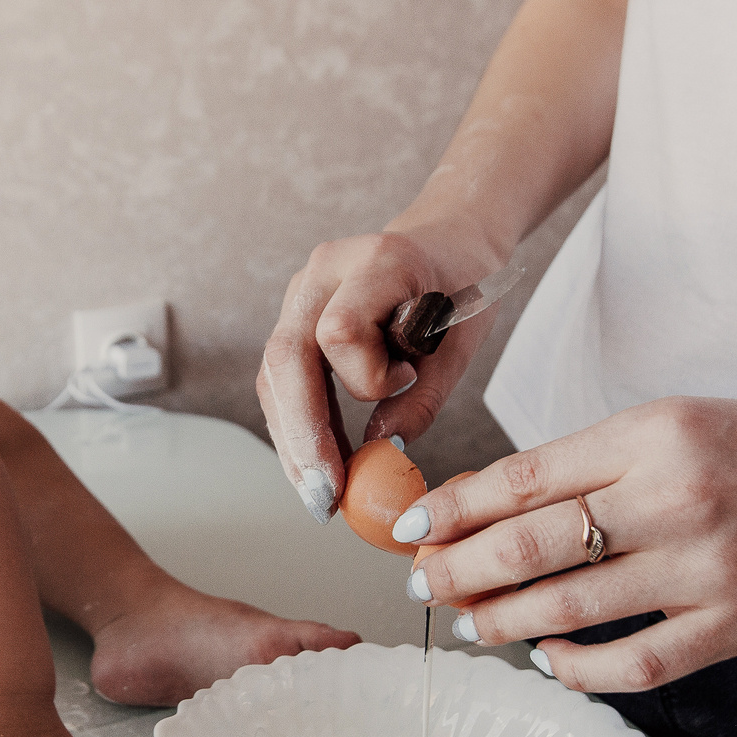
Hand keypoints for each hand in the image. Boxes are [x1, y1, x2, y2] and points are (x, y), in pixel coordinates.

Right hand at [256, 231, 504, 521]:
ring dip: (294, 440)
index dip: (366, 377)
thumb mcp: (461, 340)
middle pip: (285, 357)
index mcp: (376, 262)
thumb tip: (383, 449)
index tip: (404, 386)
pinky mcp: (294, 317)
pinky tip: (317, 465)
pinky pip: (282, 379)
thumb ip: (422, 395)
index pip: (339, 331)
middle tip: (325, 498)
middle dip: (303, 435)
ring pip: (274, 375)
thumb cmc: (463, 284)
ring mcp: (300, 293)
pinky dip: (299, 426)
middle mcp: (323, 272)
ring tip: (319, 496)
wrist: (448, 239)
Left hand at [405, 393, 736, 692]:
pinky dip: (581, 669)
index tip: (411, 527)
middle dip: (459, 569)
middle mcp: (676, 496)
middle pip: (531, 544)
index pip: (525, 477)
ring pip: (572, 607)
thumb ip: (605, 461)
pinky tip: (552, 662)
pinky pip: (636, 662)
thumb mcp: (689, 421)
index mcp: (655, 432)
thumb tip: (504, 503)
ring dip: (506, 622)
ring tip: (471, 623)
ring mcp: (708, 567)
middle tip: (421, 583)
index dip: (454, 508)